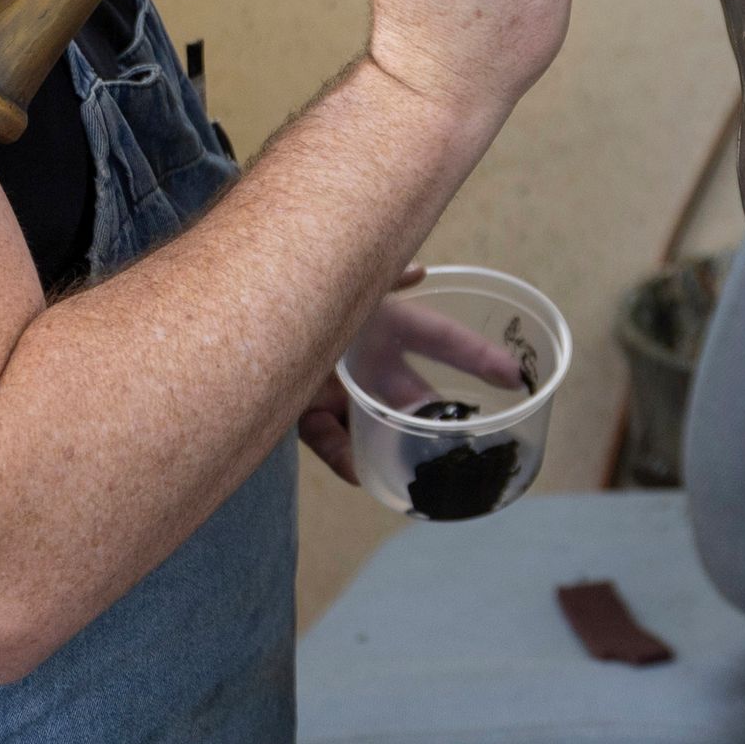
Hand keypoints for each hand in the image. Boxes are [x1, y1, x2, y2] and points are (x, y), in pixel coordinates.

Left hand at [296, 269, 530, 483]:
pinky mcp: (305, 408)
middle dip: (435, 414)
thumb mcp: (347, 280)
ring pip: (373, 422)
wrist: (229, 324)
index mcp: (384, 320)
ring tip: (408, 471)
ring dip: (390, 444)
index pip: (441, 338)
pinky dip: (344, 456)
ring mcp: (336, 383)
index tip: (515, 376)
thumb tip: (418, 270)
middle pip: (412, 391)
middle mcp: (364, 354)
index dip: (478, 355)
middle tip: (466, 442)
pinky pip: (330, 439)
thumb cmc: (296, 285)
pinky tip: (358, 473)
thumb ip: (382, 273)